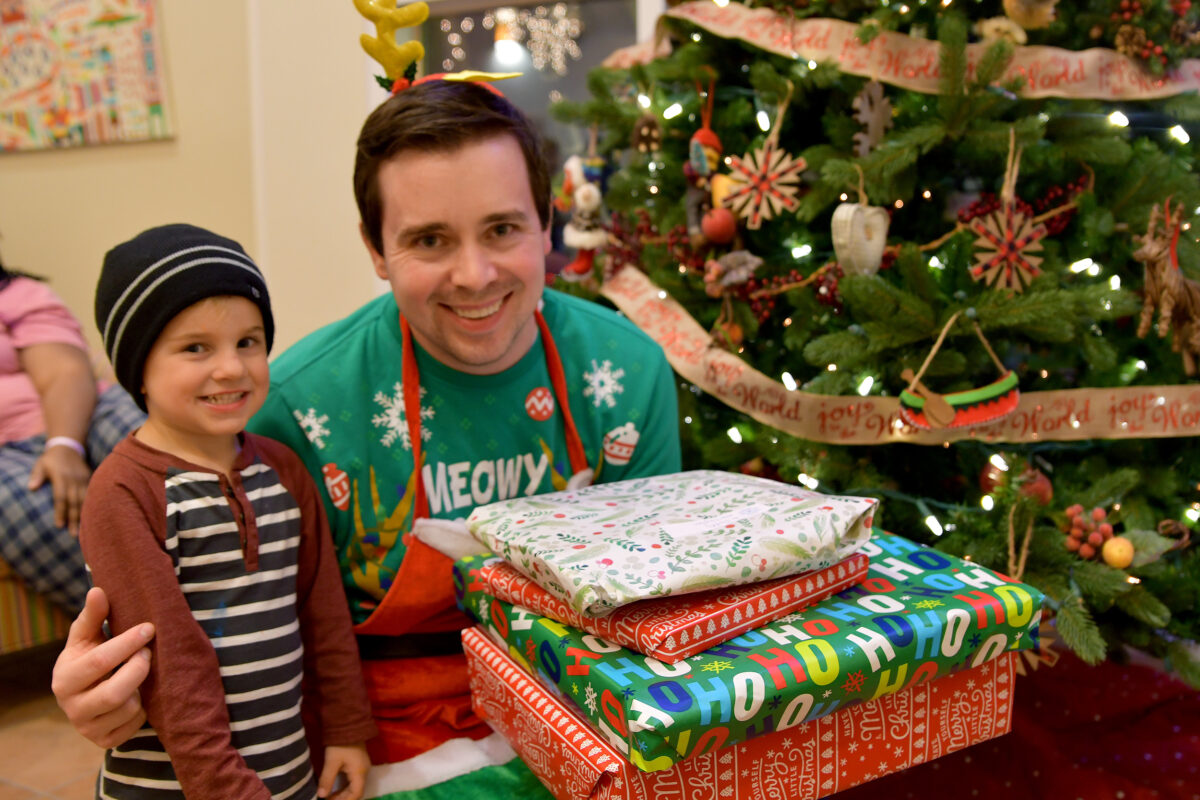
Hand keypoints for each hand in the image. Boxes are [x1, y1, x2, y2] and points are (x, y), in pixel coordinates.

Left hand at [28, 444, 90, 536]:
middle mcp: (74, 479)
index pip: (61, 497)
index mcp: (61, 476)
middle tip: (73, 534)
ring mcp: (84, 479)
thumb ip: (36, 475)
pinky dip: (91, 506)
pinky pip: (91, 495)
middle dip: (74, 519)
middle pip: (74, 502)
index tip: (59, 526)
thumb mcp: (41, 464)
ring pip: (85, 500)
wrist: (69, 446)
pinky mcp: (90, 479)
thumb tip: (31, 488)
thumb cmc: (51, 459)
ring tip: (83, 529)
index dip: (60, 512)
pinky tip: (92, 516)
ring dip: (83, 515)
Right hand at [52, 588, 153, 747]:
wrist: (87, 694)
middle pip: (115, 692)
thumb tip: (98, 590)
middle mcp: (72, 707)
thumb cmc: (91, 657)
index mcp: (65, 678)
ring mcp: (88, 727)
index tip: (149, 627)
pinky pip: (135, 724)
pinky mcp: (105, 741)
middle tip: (149, 651)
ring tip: (140, 672)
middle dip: (139, 668)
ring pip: (129, 708)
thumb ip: (93, 615)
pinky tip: (140, 694)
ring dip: (143, 687)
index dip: (128, 643)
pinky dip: (144, 708)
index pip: (100, 661)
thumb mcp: (87, 637)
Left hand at [318, 743, 370, 799]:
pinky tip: (334, 788)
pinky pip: (353, 781)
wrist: (347, 725)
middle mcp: (364, 772)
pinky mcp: (358, 765)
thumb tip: (321, 796)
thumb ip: (327, 780)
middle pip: (356, 792)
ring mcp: (362, 768)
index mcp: (360, 772)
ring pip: (354, 787)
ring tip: (329, 797)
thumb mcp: (331, 762)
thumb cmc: (340, 744)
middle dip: (343, 799)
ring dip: (343, 794)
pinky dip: (344, 787)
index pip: (357, 794)